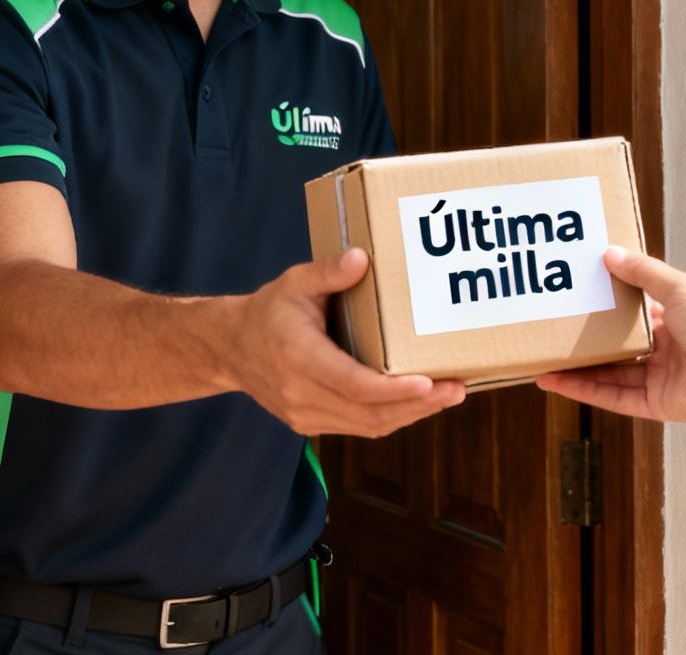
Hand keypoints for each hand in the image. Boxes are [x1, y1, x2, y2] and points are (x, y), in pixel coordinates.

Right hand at [221, 248, 465, 436]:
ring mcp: (305, 415)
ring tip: (446, 396)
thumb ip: (328, 272)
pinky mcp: (310, 424)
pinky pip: (358, 427)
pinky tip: (417, 402)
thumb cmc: (268, 311)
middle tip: (456, 388)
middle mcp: (302, 394)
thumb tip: (361, 258)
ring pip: (368, 426)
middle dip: (418, 405)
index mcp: (300, 358)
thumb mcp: (295, 282)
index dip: (395, 390)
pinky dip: (390, 416)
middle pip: (370, 413)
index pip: (354, 384)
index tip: (430, 383)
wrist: (229, 349)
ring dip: (410, 414)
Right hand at [536, 247, 685, 423]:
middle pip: (618, 346)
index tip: (577, 297)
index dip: (608, 306)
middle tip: (553, 333)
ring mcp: (660, 378)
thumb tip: (610, 253)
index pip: (635, 311)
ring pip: (610, 374)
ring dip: (577, 369)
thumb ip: (642, 272)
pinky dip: (585, 390)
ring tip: (543, 361)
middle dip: (586, 342)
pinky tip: (558, 382)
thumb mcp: (676, 287)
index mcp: (677, 318)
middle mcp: (668, 349)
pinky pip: (614, 397)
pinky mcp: (655, 405)